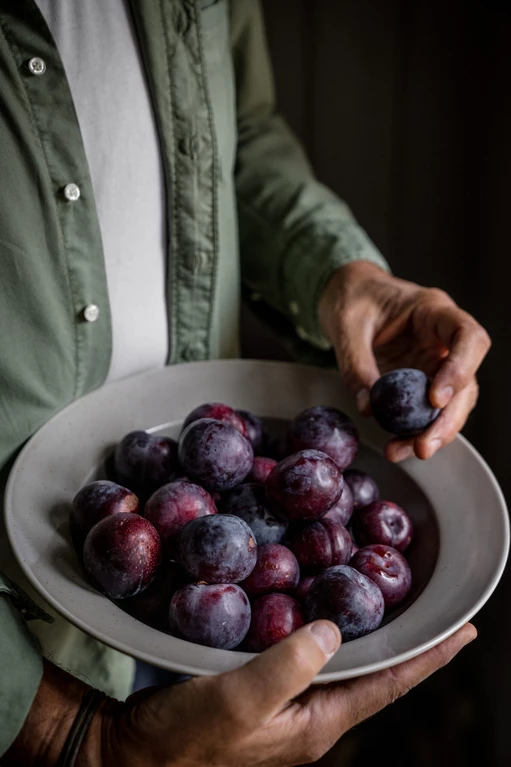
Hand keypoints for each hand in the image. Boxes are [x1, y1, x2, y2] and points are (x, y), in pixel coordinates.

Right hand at [93, 621, 474, 766]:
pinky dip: (324, 625)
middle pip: (373, 671)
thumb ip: (288, 667)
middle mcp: (310, 712)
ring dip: (367, 628)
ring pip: (342, 659)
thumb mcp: (238, 702)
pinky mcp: (263, 686)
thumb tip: (332, 629)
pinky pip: (307, 650)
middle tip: (430, 603)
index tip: (465, 631)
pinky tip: (318, 600)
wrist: (134, 752)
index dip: (428, 657)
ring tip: (385, 594)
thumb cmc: (186, 738)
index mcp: (317, 722)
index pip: (388, 685)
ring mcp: (287, 702)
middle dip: (405, 639)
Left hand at [318, 261, 490, 460]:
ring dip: (432, 431)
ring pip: (451, 403)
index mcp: (433, 311)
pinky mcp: (420, 380)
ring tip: (403, 452)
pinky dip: (413, 431)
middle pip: (466, 381)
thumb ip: (356, 364)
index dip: (461, 369)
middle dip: (447, 418)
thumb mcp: (346, 326)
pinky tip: (397, 447)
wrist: (346, 294)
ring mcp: (434, 362)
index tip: (434, 397)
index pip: (468, 336)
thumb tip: (367, 408)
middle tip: (422, 446)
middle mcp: (442, 339)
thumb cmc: (352, 297)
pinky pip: (425, 409)